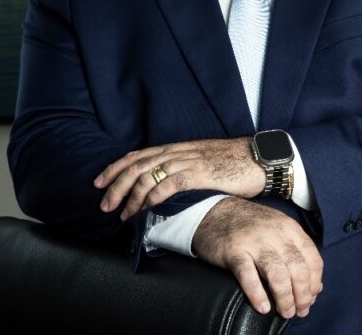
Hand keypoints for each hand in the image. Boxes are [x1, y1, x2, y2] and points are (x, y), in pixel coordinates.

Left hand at [94, 137, 264, 219]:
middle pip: (137, 165)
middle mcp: (179, 152)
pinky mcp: (199, 174)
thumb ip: (187, 170)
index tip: (99, 181)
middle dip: (115, 185)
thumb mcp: (205, 163)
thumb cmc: (237, 164)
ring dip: (130, 196)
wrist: (262, 159)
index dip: (116, 167)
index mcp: (179, 148)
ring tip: (122, 214)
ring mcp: (189, 161)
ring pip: (148, 175)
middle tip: (103, 204)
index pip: (139, 154)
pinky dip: (152, 197)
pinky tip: (145, 209)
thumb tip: (170, 187)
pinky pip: (168, 184)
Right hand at [194, 197, 322, 318]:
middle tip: (300, 310)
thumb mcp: (278, 230)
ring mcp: (254, 242)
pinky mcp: (234, 251)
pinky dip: (257, 294)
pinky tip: (263, 307)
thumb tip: (314, 284)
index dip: (315, 282)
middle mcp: (275, 234)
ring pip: (278, 274)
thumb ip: (296, 252)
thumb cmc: (250, 225)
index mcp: (290, 229)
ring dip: (285, 297)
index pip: (313, 259)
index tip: (311, 298)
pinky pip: (248, 276)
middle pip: (298, 269)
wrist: (215, 212)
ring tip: (285, 312)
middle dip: (303, 294)